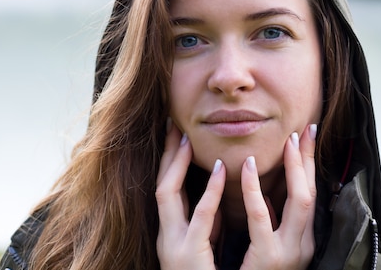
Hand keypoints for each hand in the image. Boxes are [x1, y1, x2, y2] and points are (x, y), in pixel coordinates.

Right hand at [156, 119, 225, 269]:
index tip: (178, 134)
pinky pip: (200, 217)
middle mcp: (168, 235)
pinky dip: (209, 191)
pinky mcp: (188, 255)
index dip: (171, 160)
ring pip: (167, 193)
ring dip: (176, 163)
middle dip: (166, 154)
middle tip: (173, 124)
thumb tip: (218, 199)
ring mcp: (174, 244)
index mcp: (173, 233)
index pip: (168, 188)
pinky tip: (220, 170)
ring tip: (185, 137)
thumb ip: (208, 223)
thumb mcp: (204, 247)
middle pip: (160, 183)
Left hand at [239, 124, 316, 269]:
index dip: (309, 164)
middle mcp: (303, 245)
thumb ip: (273, 223)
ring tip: (287, 140)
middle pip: (312, 192)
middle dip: (310, 160)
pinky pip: (261, 218)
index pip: (309, 194)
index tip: (306, 137)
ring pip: (300, 200)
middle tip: (305, 130)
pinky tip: (248, 167)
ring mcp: (289, 252)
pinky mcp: (268, 259)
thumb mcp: (270, 248)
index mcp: (303, 240)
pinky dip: (255, 190)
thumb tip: (271, 196)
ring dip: (294, 167)